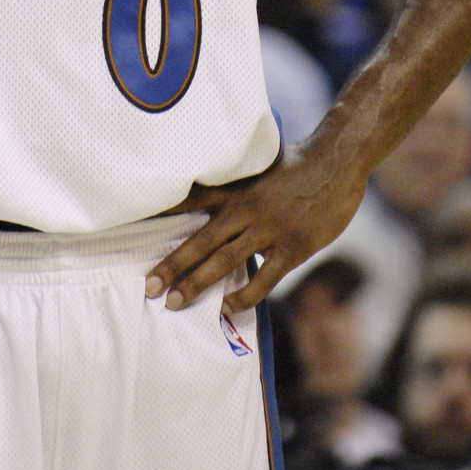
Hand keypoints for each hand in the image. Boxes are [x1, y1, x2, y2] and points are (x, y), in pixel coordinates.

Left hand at [145, 144, 365, 313]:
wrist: (336, 162)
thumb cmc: (298, 162)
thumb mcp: (259, 165)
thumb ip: (237, 182)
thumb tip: (212, 188)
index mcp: (236, 188)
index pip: (190, 202)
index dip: (163, 215)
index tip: (134, 229)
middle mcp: (245, 209)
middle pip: (201, 241)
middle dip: (172, 265)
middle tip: (148, 287)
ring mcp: (268, 229)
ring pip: (224, 261)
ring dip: (196, 283)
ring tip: (173, 302)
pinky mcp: (292, 247)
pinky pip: (264, 278)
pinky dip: (243, 294)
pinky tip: (226, 307)